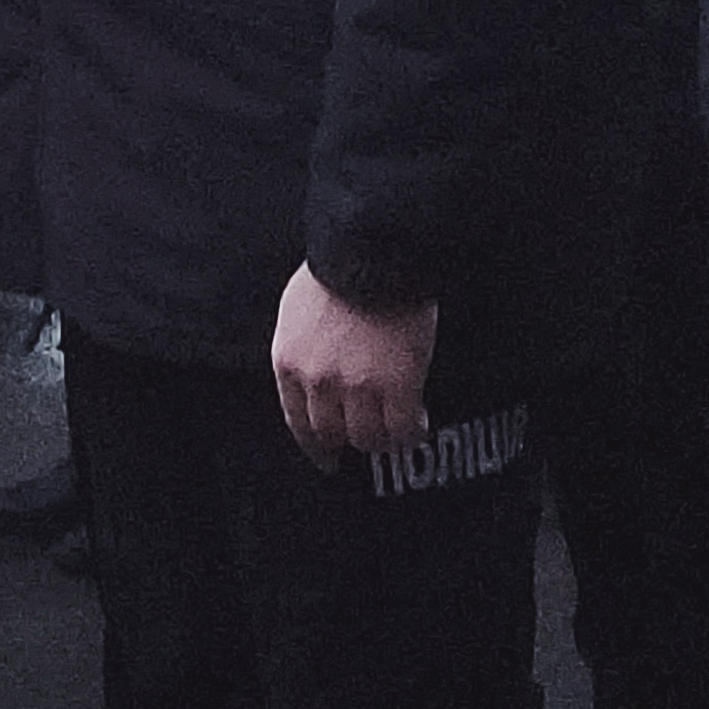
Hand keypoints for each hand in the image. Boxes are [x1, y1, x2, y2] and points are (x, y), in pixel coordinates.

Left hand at [269, 268, 436, 469]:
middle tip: (366, 444)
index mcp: (289, 360)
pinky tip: (419, 426)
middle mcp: (318, 381)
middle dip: (349, 443)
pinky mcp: (398, 385)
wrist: (374, 250)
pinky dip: (412, 434)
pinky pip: (403, 429)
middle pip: (331, 433)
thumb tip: (310, 365)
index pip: (297, 419)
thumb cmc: (338, 266)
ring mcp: (357, 386)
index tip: (326, 458)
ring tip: (397, 432)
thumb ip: (301, 344)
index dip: (313, 445)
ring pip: (368, 438)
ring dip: (383, 440)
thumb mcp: (297, 307)